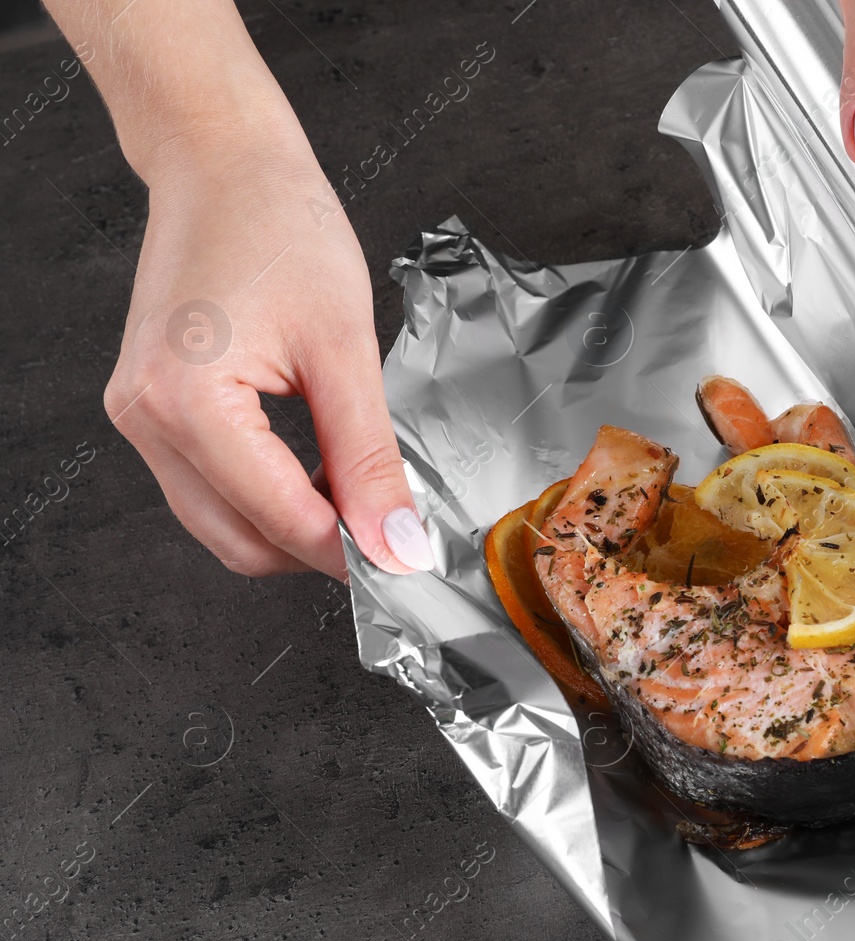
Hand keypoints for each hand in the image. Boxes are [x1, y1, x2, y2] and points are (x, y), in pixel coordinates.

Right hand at [102, 127, 431, 578]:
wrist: (224, 163)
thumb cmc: (279, 225)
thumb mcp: (345, 349)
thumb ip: (369, 457)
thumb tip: (396, 540)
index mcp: (186, 402)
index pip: (281, 522)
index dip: (354, 553)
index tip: (410, 558)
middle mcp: (146, 418)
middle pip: (242, 543)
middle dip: (321, 552)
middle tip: (395, 534)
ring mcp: (139, 417)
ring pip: (222, 525)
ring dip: (294, 528)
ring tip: (363, 496)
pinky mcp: (150, 408)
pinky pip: (210, 488)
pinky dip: (267, 497)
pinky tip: (320, 471)